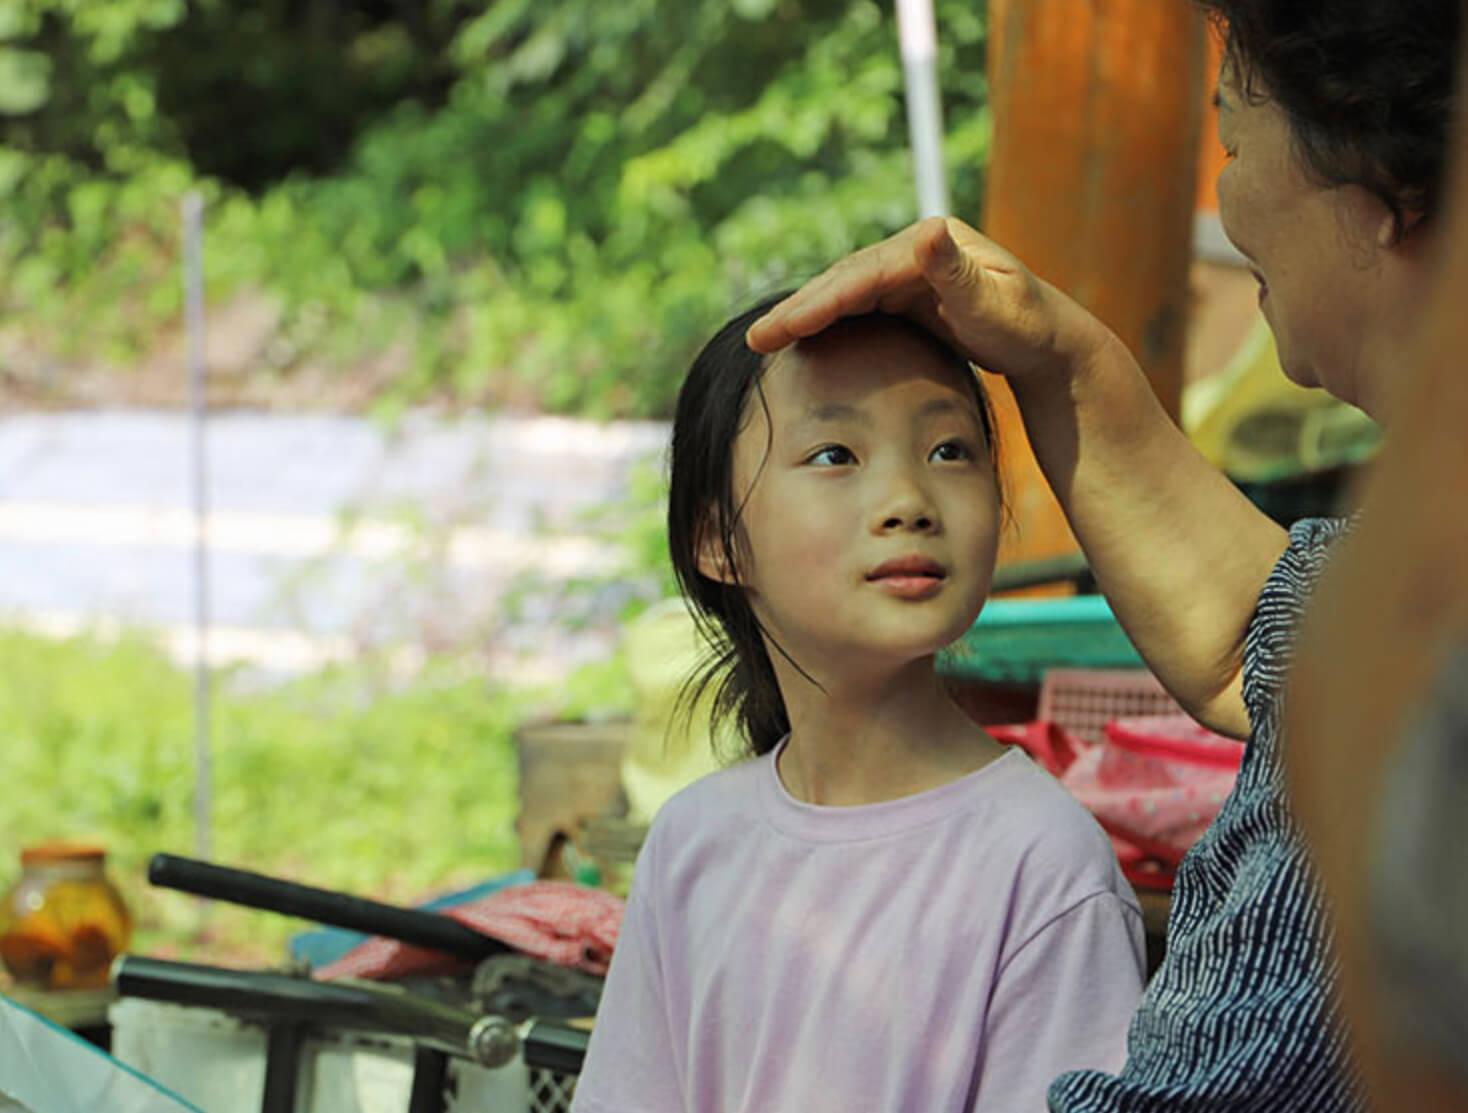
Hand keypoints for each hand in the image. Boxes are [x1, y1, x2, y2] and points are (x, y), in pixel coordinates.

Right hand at [745, 216, 1116, 384]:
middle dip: (799, 308)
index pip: (862, 274)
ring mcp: (910, 274)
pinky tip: (802, 341)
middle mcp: (916, 252)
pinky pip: (858, 308)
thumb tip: (926, 230)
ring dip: (805, 316)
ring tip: (765, 341)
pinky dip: (827, 322)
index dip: (820, 299)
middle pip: (845, 280)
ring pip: (846, 293)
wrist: (1051, 344)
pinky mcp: (908, 297)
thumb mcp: (998, 303)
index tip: (784, 327)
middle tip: (757, 339)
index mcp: (932, 245)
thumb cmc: (1029, 327)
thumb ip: (958, 272)